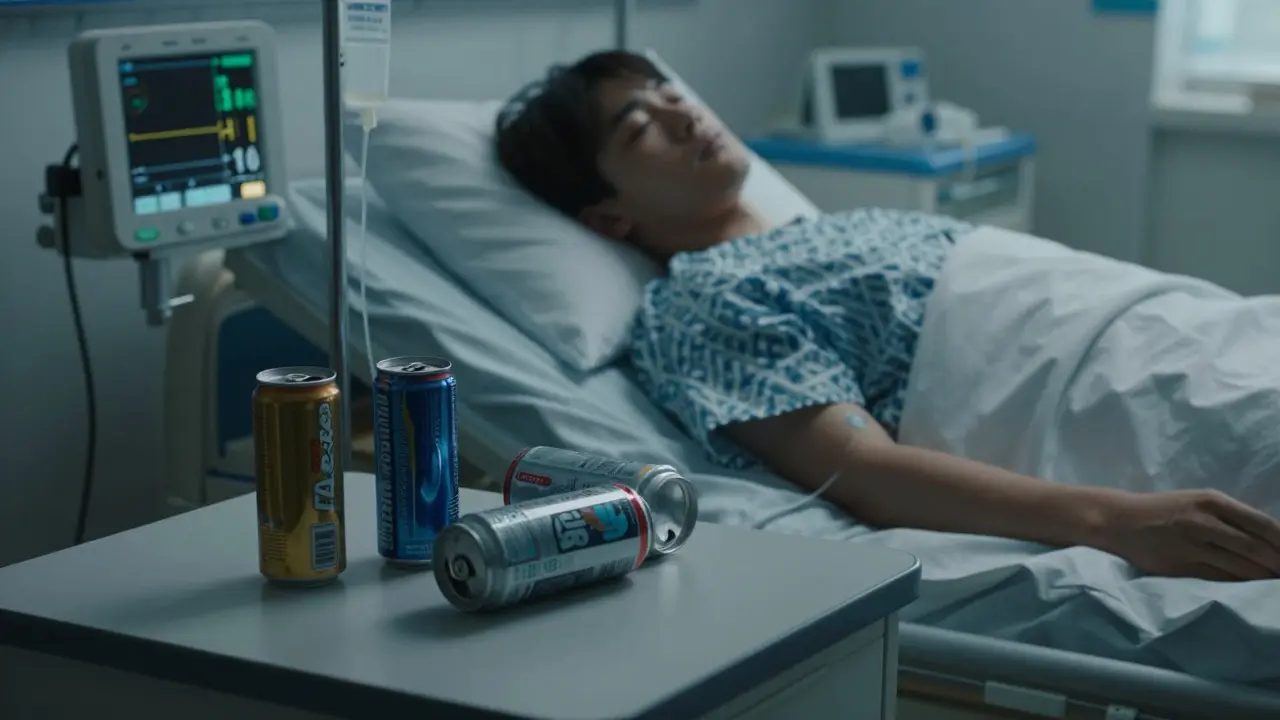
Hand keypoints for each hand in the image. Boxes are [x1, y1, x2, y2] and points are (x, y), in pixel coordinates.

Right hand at [1102, 490, 1279, 580]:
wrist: (1120, 520)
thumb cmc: (1165, 510)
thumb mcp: (1198, 503)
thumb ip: (1230, 518)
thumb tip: (1271, 541)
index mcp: (1212, 501)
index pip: (1263, 524)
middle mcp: (1204, 522)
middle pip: (1256, 548)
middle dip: (1279, 564)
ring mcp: (1193, 545)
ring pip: (1241, 567)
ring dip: (1264, 577)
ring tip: (1275, 582)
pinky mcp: (1182, 566)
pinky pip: (1221, 578)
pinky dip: (1240, 584)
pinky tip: (1251, 587)